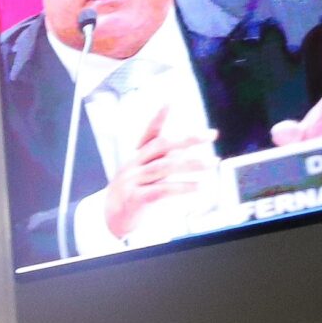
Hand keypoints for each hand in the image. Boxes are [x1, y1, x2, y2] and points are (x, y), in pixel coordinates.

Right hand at [101, 102, 217, 238]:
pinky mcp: (136, 198)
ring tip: (212, 163)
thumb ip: (163, 160)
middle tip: (210, 134)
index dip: (158, 118)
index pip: (148, 134)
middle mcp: (133, 165)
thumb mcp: (144, 174)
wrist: (109, 220)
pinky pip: (163, 190)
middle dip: (188, 138)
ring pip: (165, 167)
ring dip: (192, 164)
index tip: (169, 102)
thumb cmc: (132, 194)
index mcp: (136, 157)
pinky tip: (199, 186)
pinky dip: (183, 187)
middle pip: (162, 146)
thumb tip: (185, 149)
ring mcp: (133, 181)